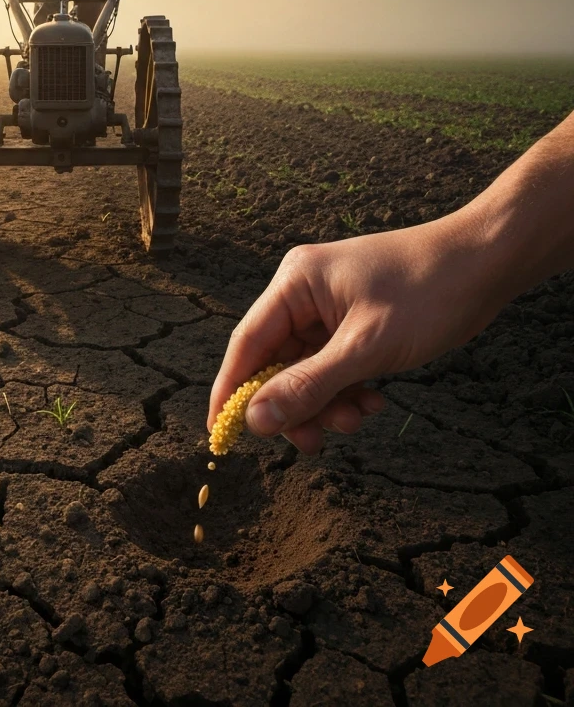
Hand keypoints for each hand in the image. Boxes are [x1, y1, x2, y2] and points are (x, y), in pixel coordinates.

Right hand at [207, 217, 504, 453]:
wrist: (487, 263)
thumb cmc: (428, 292)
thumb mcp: (365, 348)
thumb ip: (308, 386)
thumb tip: (254, 421)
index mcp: (294, 284)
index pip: (246, 344)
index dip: (230, 392)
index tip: (220, 435)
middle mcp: (302, 293)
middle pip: (274, 363)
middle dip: (294, 405)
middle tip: (313, 443)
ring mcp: (327, 308)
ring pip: (305, 371)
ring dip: (326, 402)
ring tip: (358, 417)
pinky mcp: (351, 322)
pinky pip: (331, 366)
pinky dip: (345, 390)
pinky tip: (373, 401)